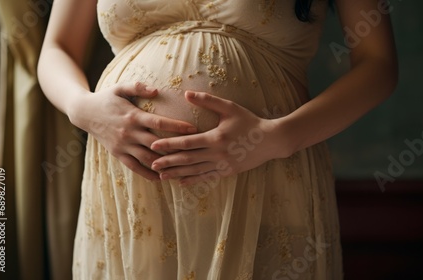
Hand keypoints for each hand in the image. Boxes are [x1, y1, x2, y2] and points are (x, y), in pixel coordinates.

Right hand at [68, 82, 196, 179]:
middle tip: (194, 152)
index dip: (176, 126)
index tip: (193, 129)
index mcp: (133, 116)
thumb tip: (157, 90)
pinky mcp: (118, 154)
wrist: (84, 113)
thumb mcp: (120, 88)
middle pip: (156, 144)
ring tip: (183, 168)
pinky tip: (161, 177)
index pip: (159, 122)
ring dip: (165, 164)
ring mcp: (123, 145)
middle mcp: (129, 133)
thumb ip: (138, 87)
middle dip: (176, 149)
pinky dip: (148, 174)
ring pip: (147, 159)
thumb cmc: (107, 98)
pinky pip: (135, 167)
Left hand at [150, 91, 290, 184]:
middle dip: (168, 162)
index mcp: (215, 137)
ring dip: (177, 173)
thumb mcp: (230, 108)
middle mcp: (217, 154)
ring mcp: (222, 165)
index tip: (154, 145)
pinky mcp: (227, 172)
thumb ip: (208, 101)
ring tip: (162, 176)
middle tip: (151, 164)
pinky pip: (206, 177)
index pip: (187, 142)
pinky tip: (182, 182)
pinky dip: (193, 180)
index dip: (169, 144)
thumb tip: (186, 93)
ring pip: (195, 171)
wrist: (270, 140)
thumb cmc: (249, 121)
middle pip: (187, 159)